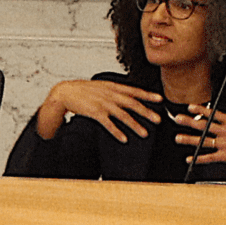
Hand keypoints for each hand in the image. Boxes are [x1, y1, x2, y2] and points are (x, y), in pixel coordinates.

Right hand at [36, 80, 161, 142]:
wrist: (66, 92)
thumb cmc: (84, 90)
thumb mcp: (103, 85)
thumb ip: (116, 90)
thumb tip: (130, 94)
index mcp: (114, 87)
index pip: (134, 91)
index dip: (148, 95)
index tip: (160, 99)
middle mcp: (110, 94)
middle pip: (132, 104)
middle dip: (146, 112)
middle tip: (158, 120)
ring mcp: (103, 104)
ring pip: (123, 115)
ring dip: (135, 125)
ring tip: (145, 133)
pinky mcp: (95, 113)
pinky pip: (108, 124)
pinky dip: (117, 132)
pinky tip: (124, 138)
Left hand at [173, 102, 225, 183]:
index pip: (214, 114)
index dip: (201, 110)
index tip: (190, 107)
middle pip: (205, 125)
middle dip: (189, 122)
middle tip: (178, 119)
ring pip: (204, 141)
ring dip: (189, 139)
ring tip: (178, 138)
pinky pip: (210, 157)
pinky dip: (199, 159)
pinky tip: (190, 159)